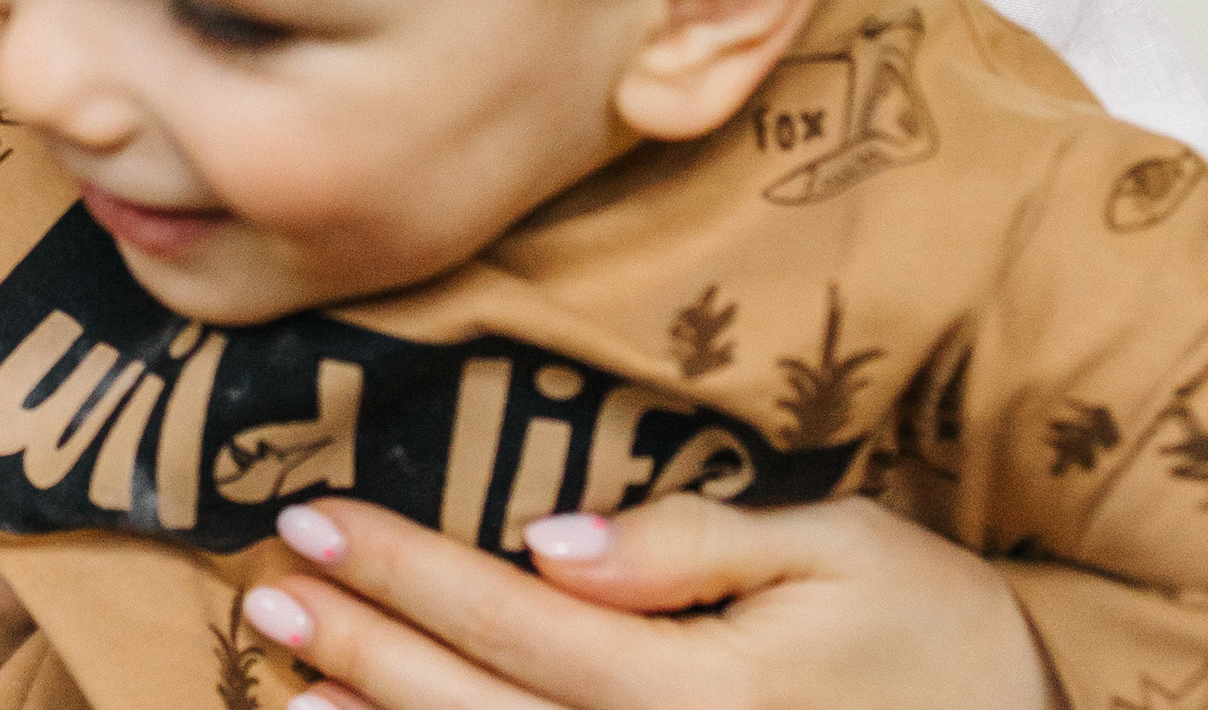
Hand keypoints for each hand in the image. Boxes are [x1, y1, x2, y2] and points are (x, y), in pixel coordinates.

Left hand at [239, 494, 1053, 709]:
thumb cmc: (942, 640)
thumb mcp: (842, 554)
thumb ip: (691, 549)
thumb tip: (552, 543)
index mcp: (692, 690)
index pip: (506, 616)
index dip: (401, 568)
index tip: (310, 517)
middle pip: (474, 706)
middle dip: (360, 646)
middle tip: (266, 590)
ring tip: (284, 690)